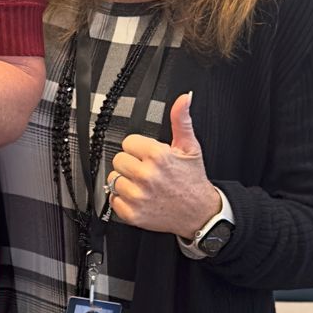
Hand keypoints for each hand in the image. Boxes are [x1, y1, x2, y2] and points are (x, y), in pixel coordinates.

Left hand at [108, 93, 222, 238]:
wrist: (199, 213)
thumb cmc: (192, 180)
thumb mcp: (190, 147)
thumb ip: (181, 120)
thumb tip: (184, 98)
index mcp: (158, 156)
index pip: (128, 142)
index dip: (139, 148)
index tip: (148, 156)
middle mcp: (146, 176)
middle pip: (118, 159)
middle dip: (131, 163)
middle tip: (146, 170)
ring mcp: (138, 196)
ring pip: (113, 179)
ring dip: (125, 181)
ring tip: (143, 185)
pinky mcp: (132, 213)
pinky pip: (113, 200)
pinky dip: (122, 200)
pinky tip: (139, 197)